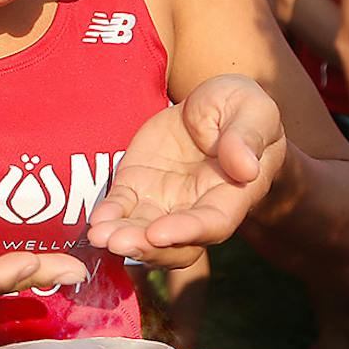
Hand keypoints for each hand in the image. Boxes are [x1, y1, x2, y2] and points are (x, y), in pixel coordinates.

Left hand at [88, 74, 285, 267]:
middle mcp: (197, 206)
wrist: (209, 101)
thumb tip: (247, 168)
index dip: (187, 232)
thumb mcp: (252, 110)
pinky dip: (108, 216)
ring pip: (144, 232)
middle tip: (119, 243)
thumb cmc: (241, 106)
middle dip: (147, 248)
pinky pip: (122, 208)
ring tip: (99, 236)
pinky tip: (96, 220)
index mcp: (232, 193)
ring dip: (122, 238)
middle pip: (176, 244)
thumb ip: (247, 136)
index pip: (213, 222)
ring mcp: (165, 201)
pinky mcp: (138, 186)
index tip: (159, 234)